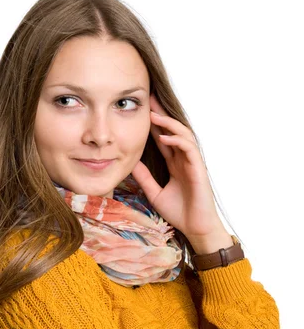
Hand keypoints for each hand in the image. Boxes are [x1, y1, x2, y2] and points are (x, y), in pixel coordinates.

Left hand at [131, 94, 225, 240]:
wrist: (195, 228)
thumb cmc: (179, 212)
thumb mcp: (154, 192)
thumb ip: (145, 177)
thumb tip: (130, 163)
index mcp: (175, 164)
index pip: (163, 138)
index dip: (153, 125)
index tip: (140, 111)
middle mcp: (184, 159)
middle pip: (173, 130)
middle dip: (161, 115)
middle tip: (148, 100)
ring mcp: (193, 163)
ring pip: (183, 135)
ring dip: (169, 124)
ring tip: (154, 116)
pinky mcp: (199, 169)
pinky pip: (190, 149)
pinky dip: (178, 141)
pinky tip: (165, 137)